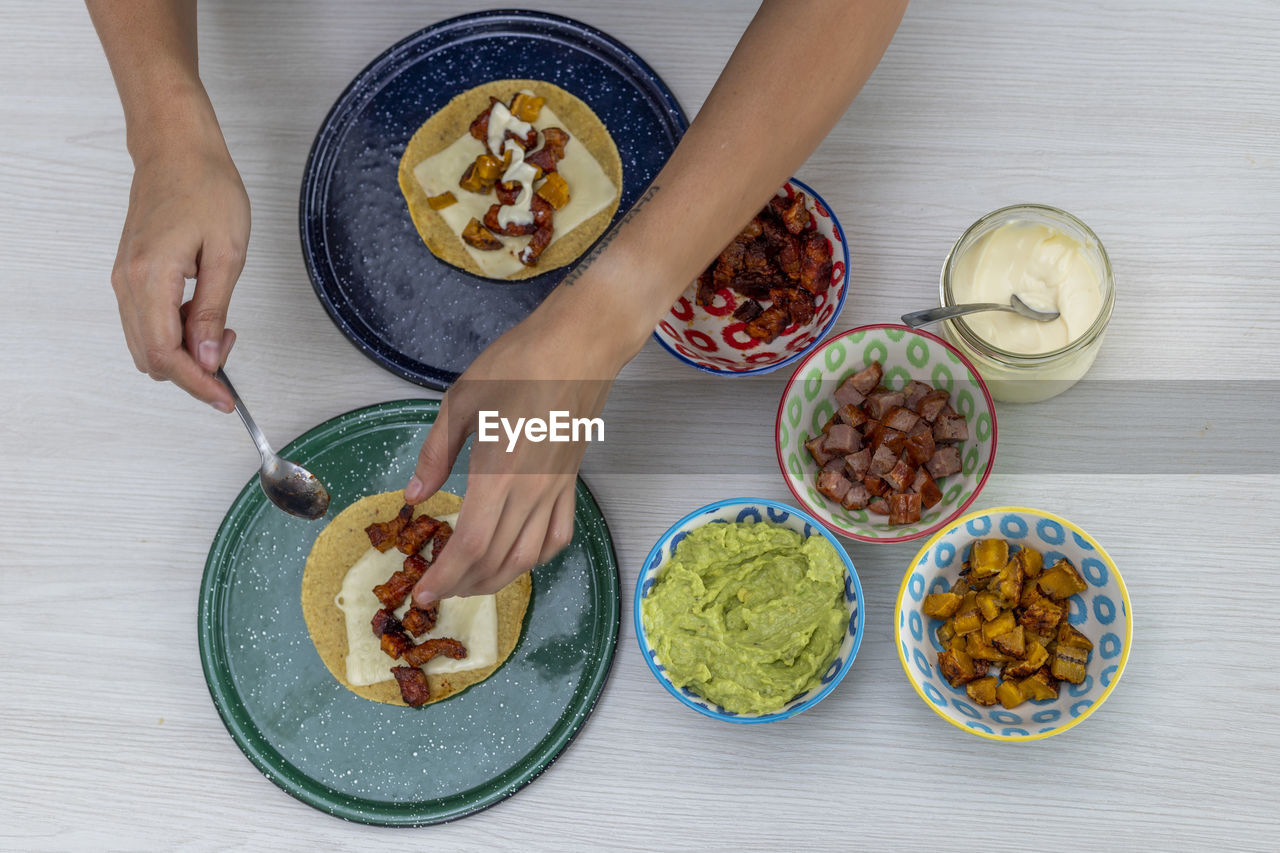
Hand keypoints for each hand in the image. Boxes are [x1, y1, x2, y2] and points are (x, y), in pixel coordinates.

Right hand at [110, 135, 248, 409]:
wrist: (176, 150)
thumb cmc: (206, 188)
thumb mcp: (227, 253)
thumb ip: (214, 310)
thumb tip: (207, 357)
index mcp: (150, 278)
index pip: (167, 354)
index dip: (197, 383)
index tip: (225, 398)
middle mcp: (127, 283)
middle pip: (151, 358)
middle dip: (193, 370)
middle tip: (229, 347)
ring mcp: (123, 280)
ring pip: (146, 345)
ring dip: (183, 353)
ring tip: (221, 328)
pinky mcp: (129, 275)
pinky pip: (145, 323)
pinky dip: (174, 333)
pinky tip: (203, 315)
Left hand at [405, 282, 645, 604]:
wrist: (579, 347)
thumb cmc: (518, 364)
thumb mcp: (461, 401)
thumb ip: (436, 452)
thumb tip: (415, 494)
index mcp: (498, 473)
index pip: (470, 545)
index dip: (445, 577)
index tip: (423, 591)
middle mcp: (530, 491)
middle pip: (497, 560)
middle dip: (464, 584)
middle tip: (438, 590)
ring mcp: (555, 489)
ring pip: (529, 556)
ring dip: (498, 578)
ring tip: (471, 582)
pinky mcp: (571, 482)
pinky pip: (558, 535)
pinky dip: (537, 557)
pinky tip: (518, 556)